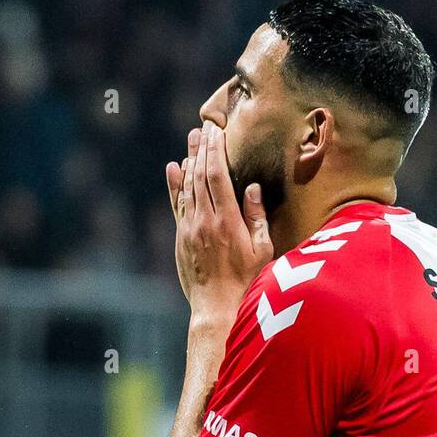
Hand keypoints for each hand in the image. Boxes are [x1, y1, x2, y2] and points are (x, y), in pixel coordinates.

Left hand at [166, 122, 272, 323]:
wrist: (217, 308)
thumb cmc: (247, 282)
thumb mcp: (262, 250)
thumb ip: (256, 217)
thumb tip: (252, 188)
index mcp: (228, 220)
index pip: (217, 175)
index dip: (215, 150)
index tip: (216, 132)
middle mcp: (205, 220)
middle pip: (200, 175)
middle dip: (202, 149)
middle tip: (203, 127)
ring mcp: (190, 229)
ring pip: (187, 187)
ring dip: (189, 161)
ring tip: (192, 140)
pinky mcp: (181, 238)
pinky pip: (177, 205)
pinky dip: (175, 185)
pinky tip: (174, 168)